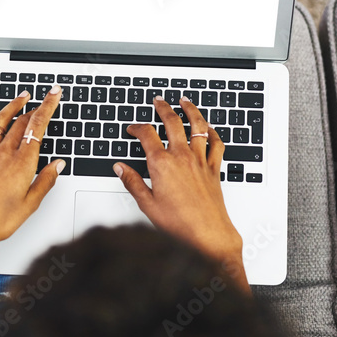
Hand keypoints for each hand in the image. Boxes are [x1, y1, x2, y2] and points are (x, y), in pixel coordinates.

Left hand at [0, 86, 63, 270]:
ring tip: (21, 97)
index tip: (54, 94)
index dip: (48, 106)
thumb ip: (46, 181)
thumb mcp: (30, 205)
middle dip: (36, 106)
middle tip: (44, 98)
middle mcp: (2, 154)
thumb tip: (58, 165)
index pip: (38, 126)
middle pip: (21, 121)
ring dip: (12, 106)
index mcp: (21, 163)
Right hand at [115, 96, 245, 274]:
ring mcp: (200, 160)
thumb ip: (133, 182)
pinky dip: (213, 132)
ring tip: (185, 101)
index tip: (132, 128)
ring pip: (197, 126)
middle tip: (158, 101)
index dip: (137, 127)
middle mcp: (182, 157)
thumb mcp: (147, 205)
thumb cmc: (179, 224)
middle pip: (172, 122)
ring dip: (190, 110)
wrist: (208, 235)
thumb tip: (120, 168)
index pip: (146, 134)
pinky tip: (209, 128)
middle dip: (163, 108)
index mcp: (162, 164)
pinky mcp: (214, 168)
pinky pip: (216, 143)